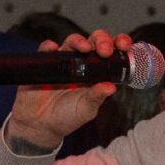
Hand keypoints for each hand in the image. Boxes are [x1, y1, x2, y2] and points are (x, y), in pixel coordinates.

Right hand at [1, 30, 126, 153]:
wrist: (40, 124)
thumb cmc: (66, 117)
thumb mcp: (85, 109)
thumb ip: (96, 97)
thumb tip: (111, 87)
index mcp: (97, 73)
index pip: (111, 54)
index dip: (118, 45)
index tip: (124, 46)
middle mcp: (82, 64)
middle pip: (94, 42)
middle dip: (102, 40)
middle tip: (104, 50)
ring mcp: (63, 61)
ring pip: (73, 41)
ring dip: (80, 41)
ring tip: (84, 48)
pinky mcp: (45, 62)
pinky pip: (46, 49)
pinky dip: (50, 46)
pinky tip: (54, 49)